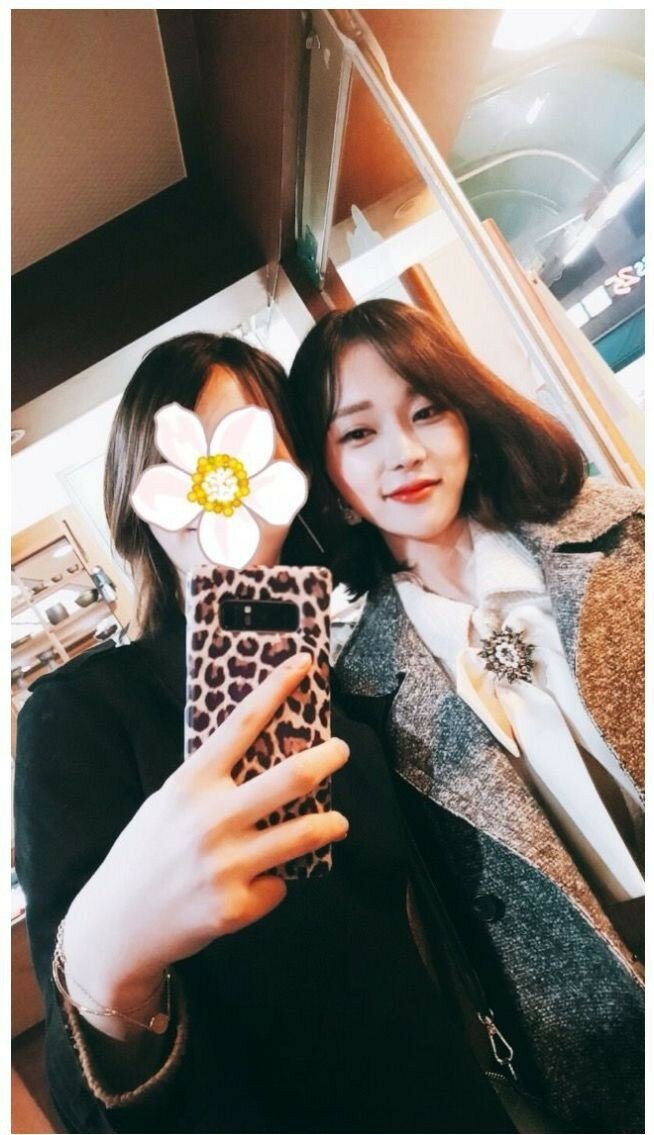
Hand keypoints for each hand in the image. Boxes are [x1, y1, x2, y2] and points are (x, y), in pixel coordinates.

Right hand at [63, 652, 348, 1017]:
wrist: (118, 926)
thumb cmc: (145, 854)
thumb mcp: (167, 803)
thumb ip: (209, 782)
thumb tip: (262, 756)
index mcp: (191, 784)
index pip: (243, 723)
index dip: (277, 688)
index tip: (304, 664)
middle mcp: (211, 819)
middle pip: (292, 776)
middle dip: (329, 758)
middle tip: (342, 751)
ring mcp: (226, 864)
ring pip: (306, 832)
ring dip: (331, 823)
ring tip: (336, 821)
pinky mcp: (237, 906)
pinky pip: (280, 882)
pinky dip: (278, 879)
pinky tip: (262, 882)